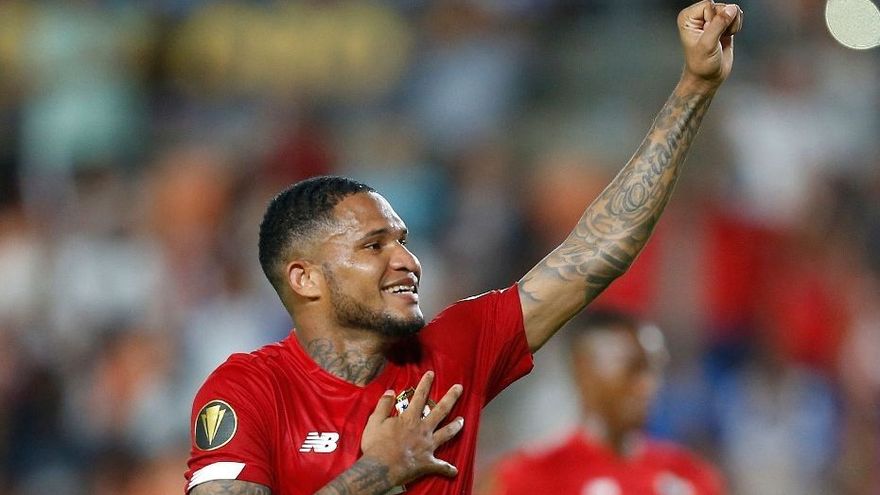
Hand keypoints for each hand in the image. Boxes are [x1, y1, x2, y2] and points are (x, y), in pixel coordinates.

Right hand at [360, 371, 464, 485]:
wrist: (379, 470)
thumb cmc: (375, 446)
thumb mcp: (374, 422)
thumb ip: (383, 405)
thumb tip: (390, 391)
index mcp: (410, 419)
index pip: (420, 396)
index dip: (426, 383)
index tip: (431, 374)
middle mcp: (423, 430)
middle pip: (441, 411)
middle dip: (451, 397)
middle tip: (459, 388)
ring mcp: (427, 446)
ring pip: (446, 433)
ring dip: (455, 426)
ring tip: (462, 420)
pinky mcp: (427, 462)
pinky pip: (441, 465)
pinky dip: (448, 468)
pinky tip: (454, 470)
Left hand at [678, 0, 743, 87]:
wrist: (708, 76)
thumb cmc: (701, 64)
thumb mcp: (708, 44)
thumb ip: (718, 24)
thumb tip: (731, 9)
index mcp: (688, 17)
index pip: (709, 5)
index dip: (714, 19)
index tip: (709, 34)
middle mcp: (699, 16)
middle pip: (722, 6)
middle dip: (724, 22)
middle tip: (716, 38)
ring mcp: (712, 19)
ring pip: (731, 10)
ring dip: (731, 25)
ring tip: (722, 38)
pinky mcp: (723, 24)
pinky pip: (736, 16)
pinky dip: (735, 26)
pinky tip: (727, 37)